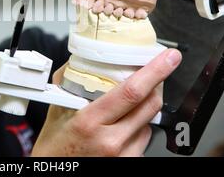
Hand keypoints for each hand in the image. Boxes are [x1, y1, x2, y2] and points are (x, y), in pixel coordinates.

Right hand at [31, 49, 181, 156]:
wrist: (55, 171)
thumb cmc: (55, 146)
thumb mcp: (57, 109)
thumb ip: (70, 82)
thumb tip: (81, 58)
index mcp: (90, 121)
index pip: (132, 92)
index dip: (155, 72)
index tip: (168, 58)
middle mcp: (110, 140)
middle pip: (150, 105)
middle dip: (158, 84)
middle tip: (158, 71)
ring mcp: (123, 154)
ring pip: (149, 121)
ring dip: (144, 107)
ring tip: (125, 107)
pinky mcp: (130, 162)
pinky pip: (144, 137)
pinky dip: (139, 127)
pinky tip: (122, 128)